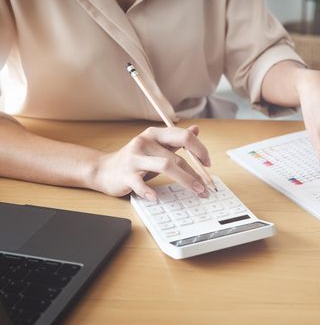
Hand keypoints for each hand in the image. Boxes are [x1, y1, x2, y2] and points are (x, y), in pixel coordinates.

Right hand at [91, 125, 210, 199]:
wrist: (103, 170)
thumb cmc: (135, 160)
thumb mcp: (157, 147)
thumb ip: (176, 140)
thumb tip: (196, 129)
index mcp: (155, 134)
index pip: (184, 137)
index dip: (200, 150)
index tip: (208, 165)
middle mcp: (145, 142)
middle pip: (177, 156)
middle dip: (196, 174)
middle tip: (206, 187)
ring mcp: (134, 158)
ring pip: (165, 166)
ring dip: (185, 180)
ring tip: (196, 191)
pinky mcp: (125, 174)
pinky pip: (140, 183)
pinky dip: (149, 190)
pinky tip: (157, 198)